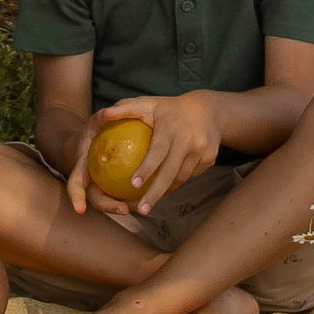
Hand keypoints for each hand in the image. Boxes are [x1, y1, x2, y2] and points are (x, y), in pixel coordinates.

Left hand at [65, 91, 222, 221]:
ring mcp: (202, 151)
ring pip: (181, 178)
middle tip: (141, 210)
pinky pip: (190, 176)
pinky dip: (177, 182)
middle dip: (155, 194)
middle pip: (171, 172)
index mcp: (171, 127)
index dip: (146, 168)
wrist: (208, 109)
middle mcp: (189, 140)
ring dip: (166, 191)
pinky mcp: (210, 159)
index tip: (133, 184)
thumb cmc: (169, 108)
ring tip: (149, 203)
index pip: (158, 151)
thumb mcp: (149, 103)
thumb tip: (103, 115)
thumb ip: (126, 109)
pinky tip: (166, 188)